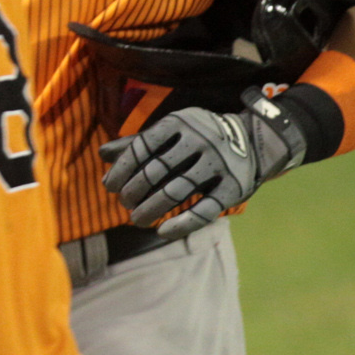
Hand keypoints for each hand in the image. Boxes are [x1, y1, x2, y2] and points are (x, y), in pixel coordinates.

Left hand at [98, 92, 305, 236]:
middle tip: (125, 204)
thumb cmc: (197, 138)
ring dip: (151, 210)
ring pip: (176, 192)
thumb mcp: (171, 132)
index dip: (121, 170)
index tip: (109, 187)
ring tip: (136, 220)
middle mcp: (201, 139)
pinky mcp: (235, 187)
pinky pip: (205, 210)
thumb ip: (138, 143)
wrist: (253, 139)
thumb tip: (101, 154)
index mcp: (179, 122)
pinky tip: (163, 232)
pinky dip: (182, 224)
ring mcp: (220, 163)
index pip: (141, 148)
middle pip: (156, 171)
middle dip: (134, 192)